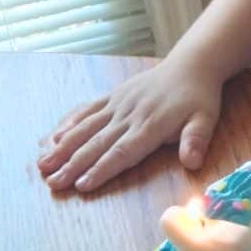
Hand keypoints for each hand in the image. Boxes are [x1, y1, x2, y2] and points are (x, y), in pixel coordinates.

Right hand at [37, 56, 221, 191]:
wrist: (191, 65)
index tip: (82, 185)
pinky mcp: (113, 96)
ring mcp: (119, 104)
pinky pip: (88, 110)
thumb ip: (196, 140)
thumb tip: (193, 162)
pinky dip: (70, 123)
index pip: (123, 151)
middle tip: (53, 183)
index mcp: (151, 125)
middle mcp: (130, 115)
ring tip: (44, 165)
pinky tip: (53, 137)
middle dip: (74, 164)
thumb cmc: (199, 97)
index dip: (102, 168)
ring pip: (87, 127)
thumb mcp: (206, 119)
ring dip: (64, 146)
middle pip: (98, 143)